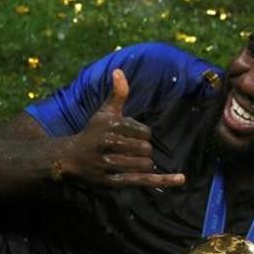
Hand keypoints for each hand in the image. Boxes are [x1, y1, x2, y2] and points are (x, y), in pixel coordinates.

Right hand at [59, 69, 184, 189]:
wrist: (72, 158)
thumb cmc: (93, 133)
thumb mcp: (104, 112)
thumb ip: (117, 94)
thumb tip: (119, 71)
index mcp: (112, 125)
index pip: (146, 132)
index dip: (142, 136)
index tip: (129, 138)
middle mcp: (110, 144)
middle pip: (146, 149)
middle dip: (142, 150)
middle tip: (127, 151)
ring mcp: (110, 164)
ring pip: (145, 164)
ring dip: (143, 164)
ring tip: (129, 162)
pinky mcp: (112, 182)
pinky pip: (143, 180)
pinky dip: (164, 181)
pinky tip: (181, 179)